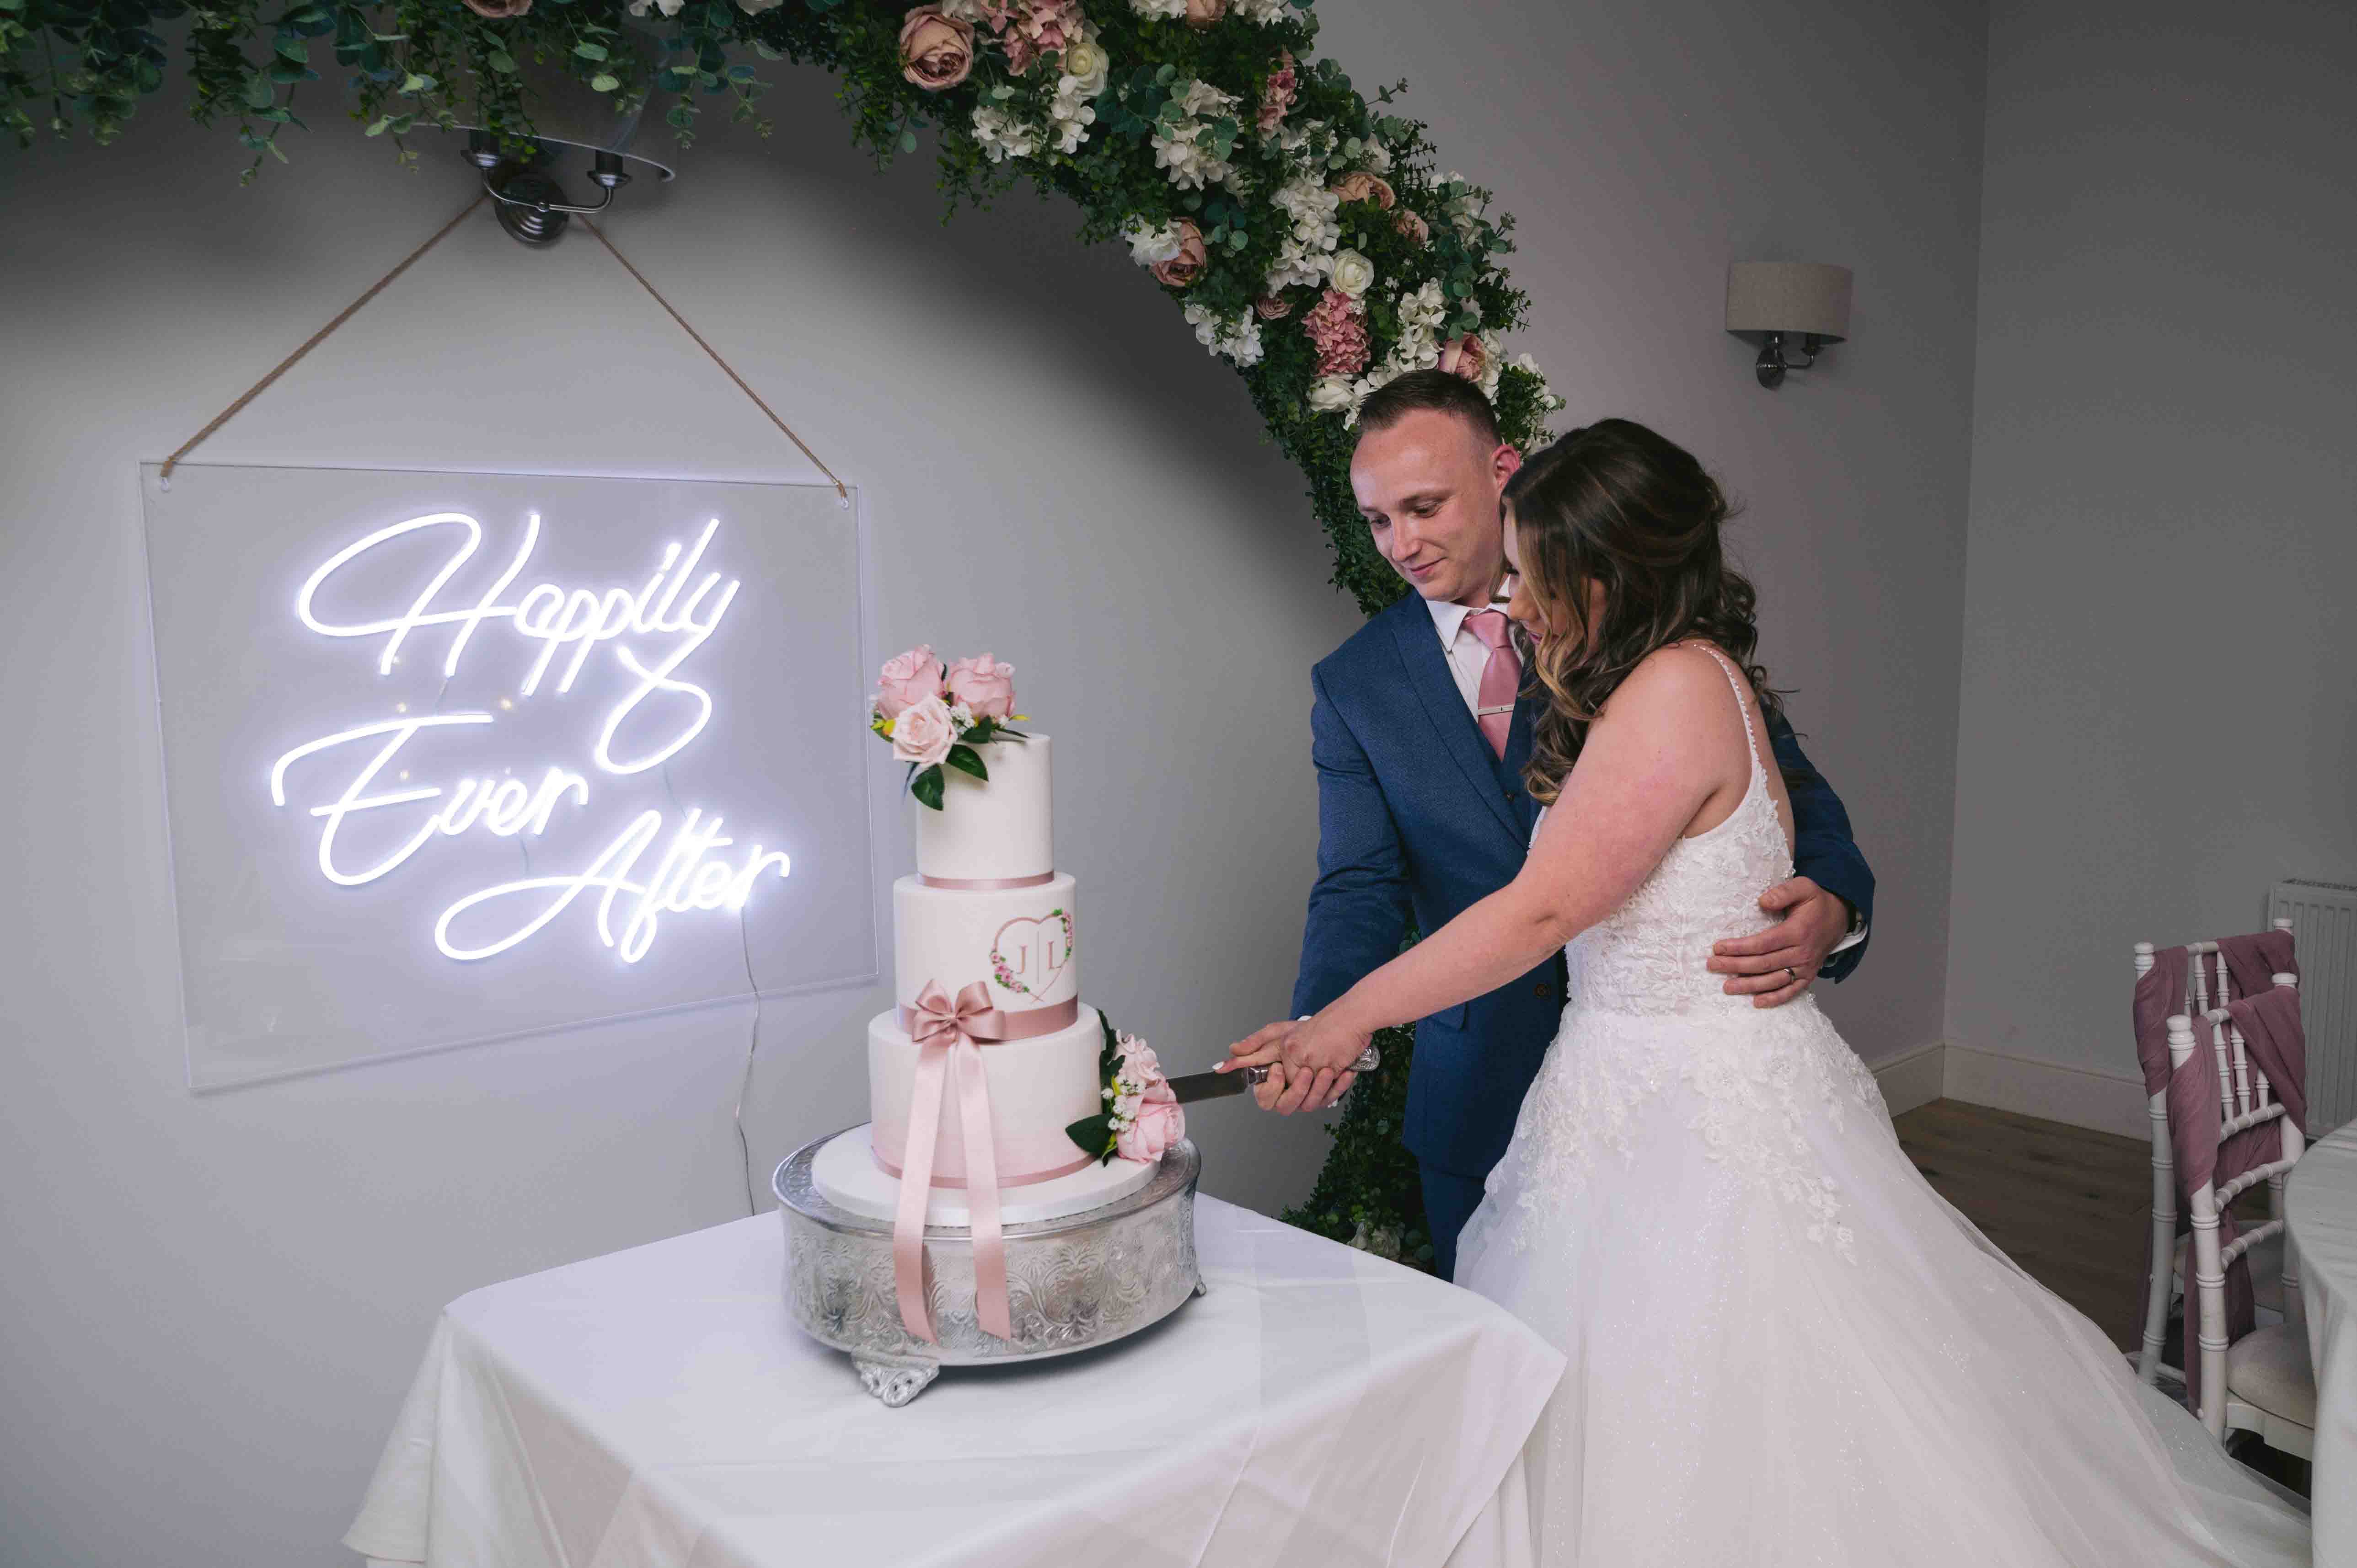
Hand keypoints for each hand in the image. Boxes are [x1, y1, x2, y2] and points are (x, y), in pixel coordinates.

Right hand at [1217, 1020, 1358, 1113]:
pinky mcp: (1327, 1093)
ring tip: (1326, 1070)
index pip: (1263, 1096)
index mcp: (1273, 1079)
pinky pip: (1331, 1098)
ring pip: (1309, 1105)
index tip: (1277, 1068)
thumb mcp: (1276, 1034)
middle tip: (1305, 1072)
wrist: (1339, 1029)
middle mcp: (1288, 1090)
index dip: (1270, 1087)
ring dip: (1318, 1088)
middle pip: (1285, 1107)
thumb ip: (1254, 1045)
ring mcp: (1308, 1095)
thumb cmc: (1305, 1032)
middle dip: (1296, 1091)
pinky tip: (1344, 1072)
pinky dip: (1338, 1086)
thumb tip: (1232, 1050)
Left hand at [1707, 876, 1848, 1007]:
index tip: (1718, 947)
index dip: (1740, 947)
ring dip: (1749, 985)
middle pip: (1764, 963)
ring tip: (1727, 987)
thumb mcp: (1804, 887)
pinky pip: (1791, 991)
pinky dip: (1775, 999)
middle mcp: (1802, 953)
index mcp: (1798, 931)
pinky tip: (1756, 1002)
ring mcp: (1806, 967)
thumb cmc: (1816, 902)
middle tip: (1713, 965)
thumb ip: (1783, 892)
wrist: (1840, 918)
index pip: (1763, 943)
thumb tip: (1763, 901)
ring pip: (1774, 980)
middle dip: (1736, 966)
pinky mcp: (1808, 976)